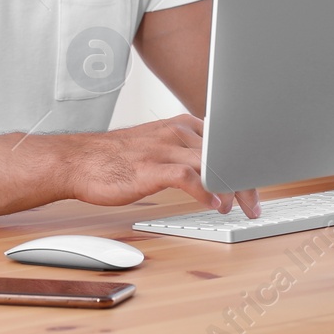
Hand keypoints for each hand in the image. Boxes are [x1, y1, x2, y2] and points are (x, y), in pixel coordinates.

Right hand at [60, 114, 261, 216]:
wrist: (78, 160)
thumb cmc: (116, 159)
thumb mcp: (159, 146)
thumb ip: (185, 153)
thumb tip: (212, 171)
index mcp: (181, 126)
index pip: (225, 141)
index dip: (244, 163)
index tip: (255, 183)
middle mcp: (177, 132)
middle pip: (224, 152)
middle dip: (244, 178)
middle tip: (254, 203)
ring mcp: (164, 149)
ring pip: (211, 162)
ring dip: (231, 187)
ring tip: (239, 207)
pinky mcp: (150, 168)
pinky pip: (187, 177)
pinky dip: (205, 191)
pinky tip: (214, 204)